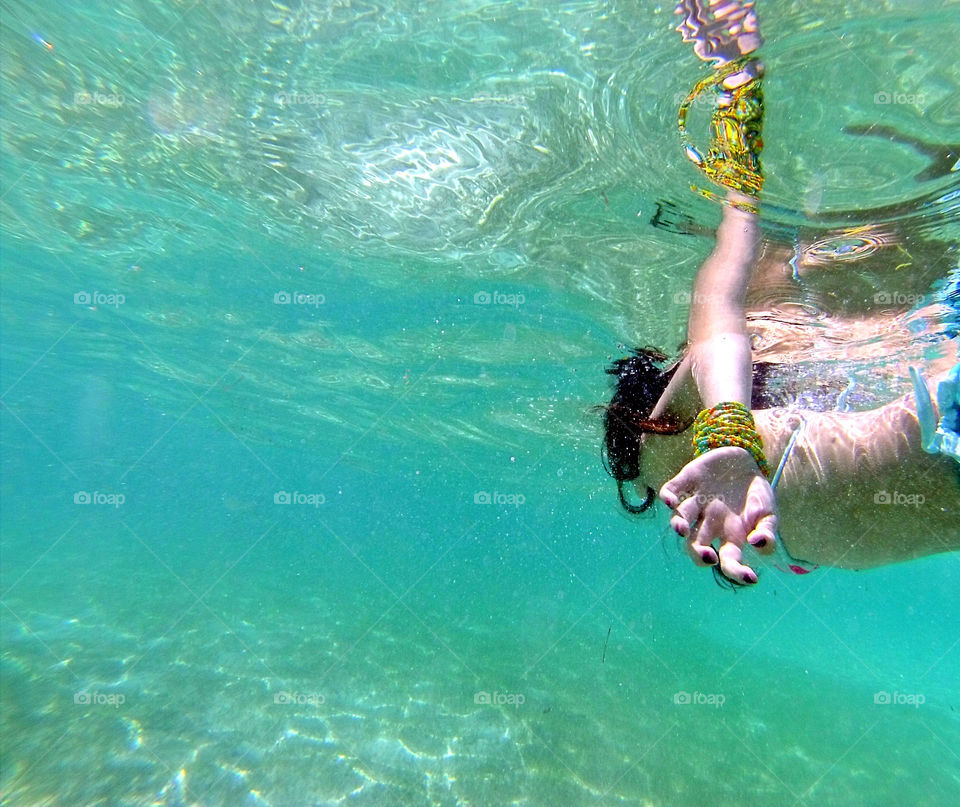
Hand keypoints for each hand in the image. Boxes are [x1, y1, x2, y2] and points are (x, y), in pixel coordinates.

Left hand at [659, 447, 777, 584]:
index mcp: (729, 535)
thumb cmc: (756, 494)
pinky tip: (670, 501)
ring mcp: (696, 502)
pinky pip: (671, 490)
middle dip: (697, 554)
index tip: (750, 577)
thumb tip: (757, 544)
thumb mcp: (769, 513)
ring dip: (678, 524)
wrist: (746, 460)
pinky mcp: (687, 480)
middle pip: (695, 545)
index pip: (728, 560)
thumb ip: (767, 532)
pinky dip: (667, 496)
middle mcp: (708, 522)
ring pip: (679, 518)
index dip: (737, 571)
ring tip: (681, 529)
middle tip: (709, 556)